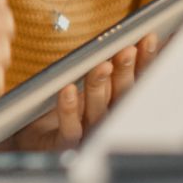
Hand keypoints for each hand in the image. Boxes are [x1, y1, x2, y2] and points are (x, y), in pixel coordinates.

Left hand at [6, 33, 159, 150]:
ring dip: (100, 85)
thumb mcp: (86, 86)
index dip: (145, 61)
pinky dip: (68, 108)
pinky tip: (67, 89)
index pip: (135, 81)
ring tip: (103, 65)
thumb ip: (105, 67)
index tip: (150, 38)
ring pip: (97, 110)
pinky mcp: (64, 144)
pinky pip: (69, 127)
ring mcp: (87, 134)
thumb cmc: (62, 110)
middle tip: (129, 50)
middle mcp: (106, 120)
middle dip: (127, 71)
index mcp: (115, 104)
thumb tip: (124, 38)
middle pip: (121, 95)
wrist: (33, 142)